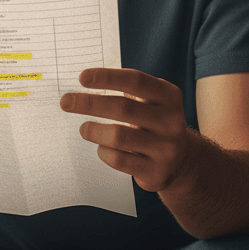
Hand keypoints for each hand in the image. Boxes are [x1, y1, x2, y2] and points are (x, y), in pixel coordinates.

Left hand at [60, 68, 192, 192]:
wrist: (182, 162)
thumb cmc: (154, 123)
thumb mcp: (151, 101)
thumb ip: (127, 89)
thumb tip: (85, 80)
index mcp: (168, 96)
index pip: (136, 81)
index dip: (107, 77)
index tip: (82, 77)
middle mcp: (170, 121)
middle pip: (123, 108)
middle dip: (89, 103)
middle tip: (66, 101)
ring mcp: (165, 148)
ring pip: (119, 136)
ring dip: (94, 130)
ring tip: (84, 128)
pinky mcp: (156, 172)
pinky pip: (119, 159)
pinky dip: (103, 151)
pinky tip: (101, 147)